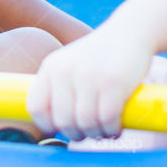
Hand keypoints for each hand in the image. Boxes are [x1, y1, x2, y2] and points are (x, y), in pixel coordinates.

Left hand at [26, 27, 154, 141]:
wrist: (130, 32)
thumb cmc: (99, 56)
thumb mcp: (69, 64)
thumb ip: (57, 89)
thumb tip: (50, 126)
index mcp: (51, 67)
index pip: (36, 107)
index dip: (47, 125)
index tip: (61, 130)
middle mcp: (65, 71)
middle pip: (63, 121)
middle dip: (77, 134)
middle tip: (89, 132)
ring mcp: (89, 76)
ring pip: (86, 124)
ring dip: (97, 134)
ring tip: (104, 130)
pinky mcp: (113, 82)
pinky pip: (107, 119)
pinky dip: (112, 130)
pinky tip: (115, 127)